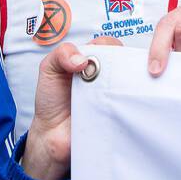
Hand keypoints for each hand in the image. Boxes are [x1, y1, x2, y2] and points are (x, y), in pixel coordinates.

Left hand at [20, 37, 119, 179]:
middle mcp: (106, 75)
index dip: (107, 47)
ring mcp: (114, 94)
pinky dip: (125, 103)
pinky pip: (129, 105)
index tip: (93, 60)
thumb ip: (61, 54)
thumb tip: (82, 60)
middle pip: (125, 61)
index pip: (109, 45)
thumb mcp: (49, 69)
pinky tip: (113, 106)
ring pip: (130, 81)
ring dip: (122, 84)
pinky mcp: (118, 112)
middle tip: (100, 77)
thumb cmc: (52, 99)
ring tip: (104, 93)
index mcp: (92, 60)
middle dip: (118, 64)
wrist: (51, 134)